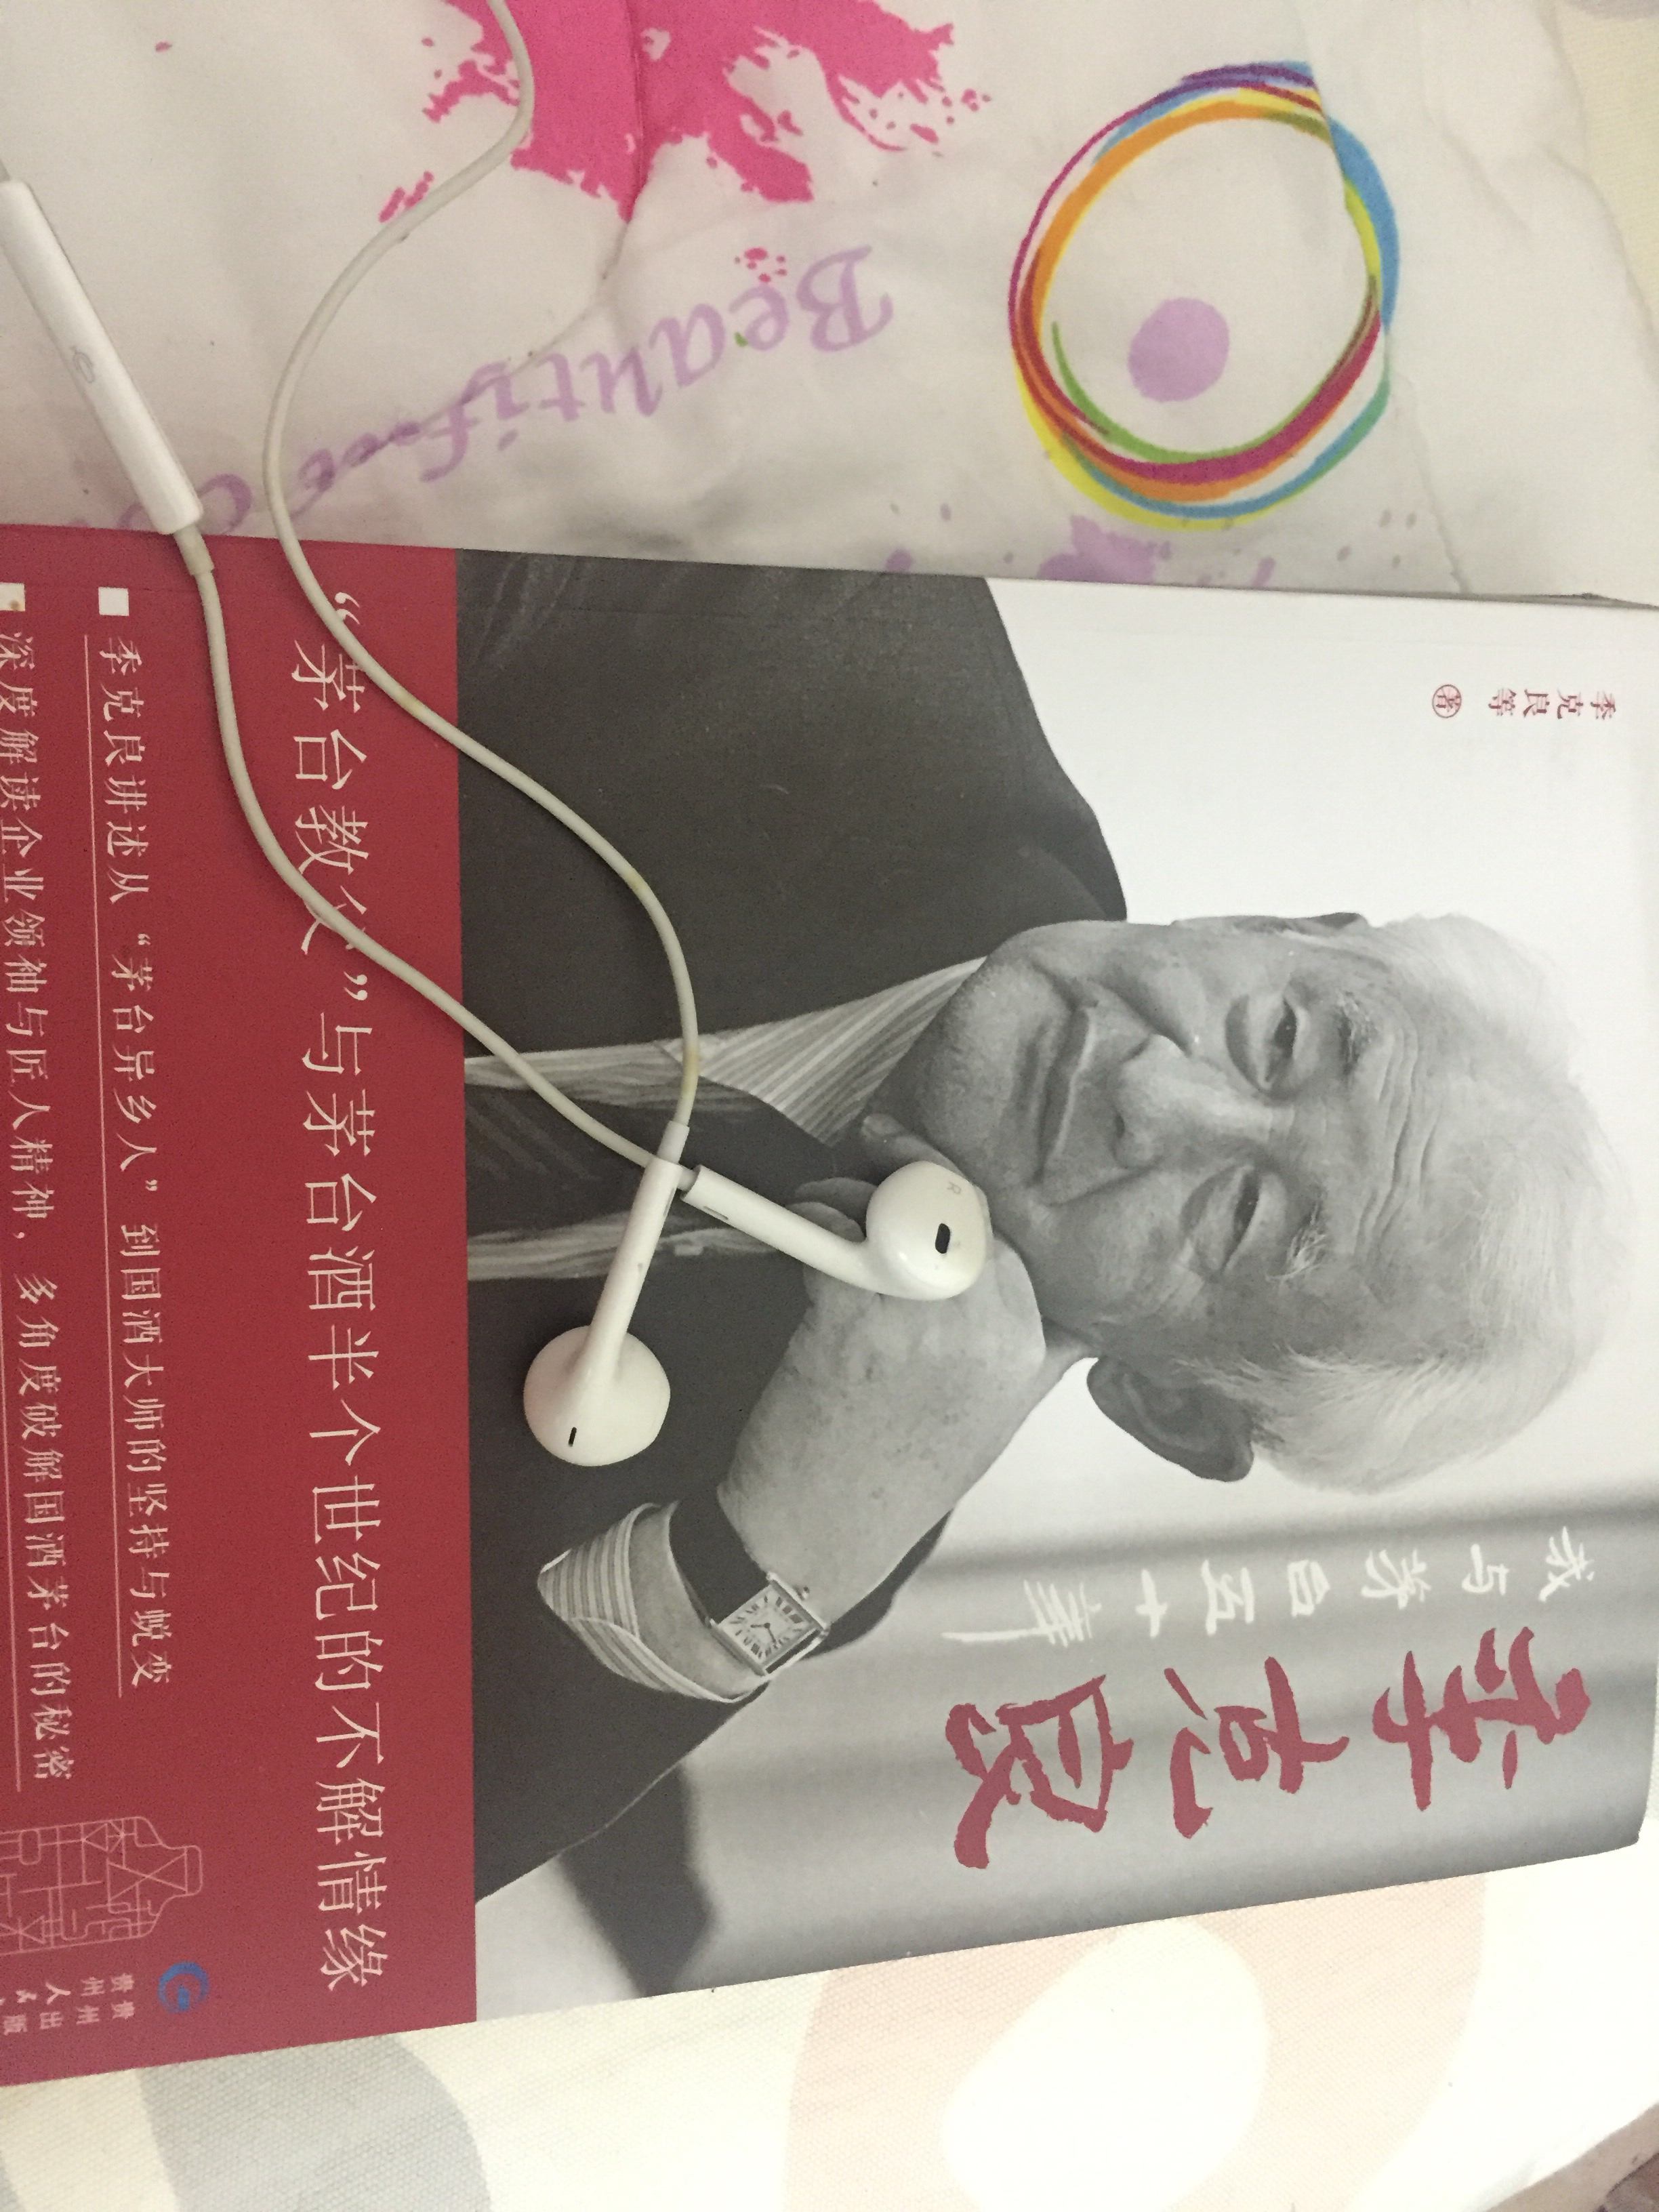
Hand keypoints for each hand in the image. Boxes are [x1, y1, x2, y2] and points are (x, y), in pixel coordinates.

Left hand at [716, 1138, 1085, 1623]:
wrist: (822, 1531)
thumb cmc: (904, 1472)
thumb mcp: (1000, 1414)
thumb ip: (1043, 1350)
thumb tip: (1082, 1307)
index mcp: (1029, 1347)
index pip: (1011, 1234)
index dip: (962, 1187)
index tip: (926, 1156)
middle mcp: (986, 1327)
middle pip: (957, 1205)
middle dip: (909, 1169)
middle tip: (875, 1143)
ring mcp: (920, 1319)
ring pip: (891, 1208)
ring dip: (847, 1193)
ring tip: (824, 1203)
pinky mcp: (851, 1315)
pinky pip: (832, 1230)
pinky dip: (806, 1218)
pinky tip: (796, 1225)